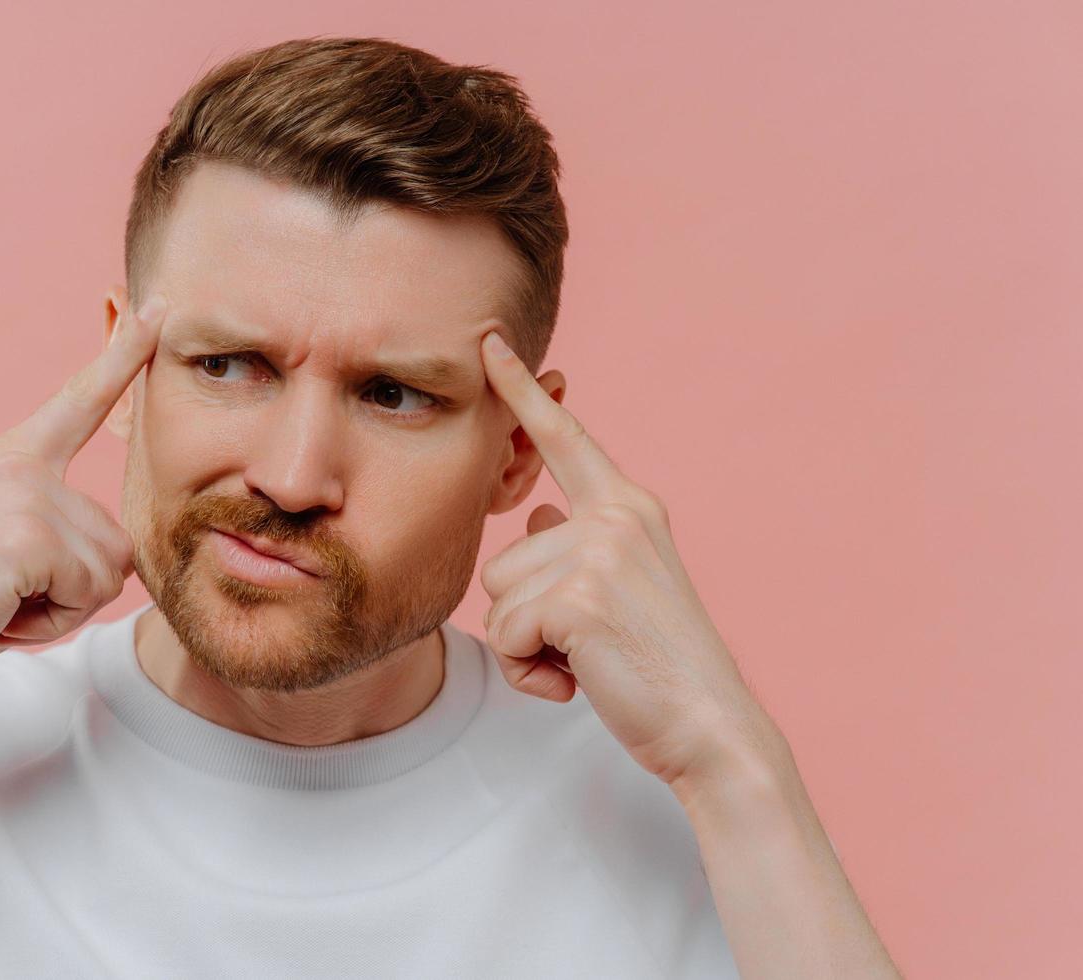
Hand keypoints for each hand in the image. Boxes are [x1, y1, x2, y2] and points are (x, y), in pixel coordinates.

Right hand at [0, 294, 167, 717]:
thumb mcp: (7, 557)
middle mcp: (18, 462)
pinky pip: (91, 590)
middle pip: (116, 539)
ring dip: (63, 607)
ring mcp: (24, 491)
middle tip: (1, 597)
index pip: (81, 401)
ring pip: (110, 570)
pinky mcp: (28, 531)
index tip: (158, 307)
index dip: (124, 356)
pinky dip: (52, 621)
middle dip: (75, 590)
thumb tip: (119, 555)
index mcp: (10, 460)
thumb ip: (56, 535)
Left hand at [477, 331, 776, 786]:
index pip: (564, 440)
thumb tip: (536, 511)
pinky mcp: (577, 597)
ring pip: (497, 598)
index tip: (488, 342)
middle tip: (590, 644)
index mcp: (629, 508)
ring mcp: (597, 553)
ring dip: (526, 645)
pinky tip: (577, 681)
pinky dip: (528, 672)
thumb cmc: (660, 665)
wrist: (711, 727)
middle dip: (526, 617)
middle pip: (504, 558)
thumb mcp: (622, 588)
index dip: (521, 393)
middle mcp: (615, 517)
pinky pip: (504, 635)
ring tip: (588, 660)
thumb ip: (578, 542)